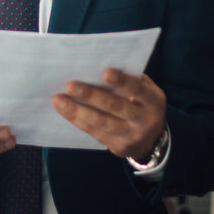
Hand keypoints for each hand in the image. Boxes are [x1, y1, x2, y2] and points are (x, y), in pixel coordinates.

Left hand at [51, 68, 165, 160]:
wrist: (152, 140)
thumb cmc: (143, 103)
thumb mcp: (147, 90)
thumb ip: (131, 79)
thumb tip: (99, 65)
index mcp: (154, 101)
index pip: (138, 89)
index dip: (122, 81)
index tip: (104, 72)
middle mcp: (145, 120)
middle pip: (116, 107)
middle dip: (91, 95)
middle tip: (70, 85)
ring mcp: (132, 136)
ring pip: (102, 122)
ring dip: (78, 110)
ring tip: (59, 99)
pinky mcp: (118, 147)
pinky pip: (95, 133)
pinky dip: (77, 121)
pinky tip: (64, 111)